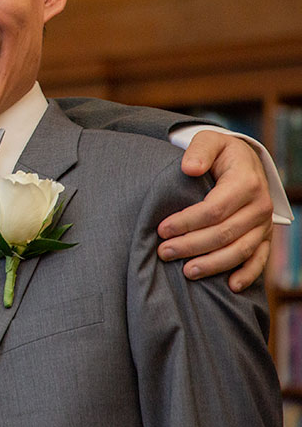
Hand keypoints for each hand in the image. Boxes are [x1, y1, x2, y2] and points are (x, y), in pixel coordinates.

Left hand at [156, 130, 272, 291]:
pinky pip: (259, 259)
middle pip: (224, 234)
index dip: (187, 222)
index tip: (161, 229)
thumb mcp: (209, 140)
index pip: (214, 209)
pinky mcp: (264, 237)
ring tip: (185, 272)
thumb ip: (199, 150)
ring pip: (239, 251)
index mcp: (246, 182)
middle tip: (163, 252)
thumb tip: (189, 168)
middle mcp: (259, 206)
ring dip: (212, 264)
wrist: (245, 161)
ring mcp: (263, 224)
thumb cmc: (220, 152)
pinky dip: (247, 275)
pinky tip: (229, 286)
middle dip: (191, 246)